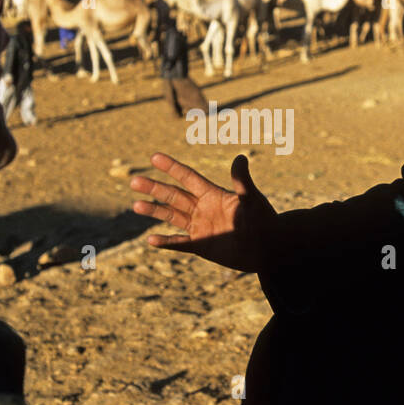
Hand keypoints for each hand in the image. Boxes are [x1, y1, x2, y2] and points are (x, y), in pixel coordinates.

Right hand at [130, 152, 275, 272]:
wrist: (269, 248)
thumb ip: (243, 180)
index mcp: (213, 194)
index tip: (154, 157)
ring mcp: (201, 227)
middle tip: (134, 181)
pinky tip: (150, 239)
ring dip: (154, 211)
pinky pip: (180, 244)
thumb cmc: (264, 220)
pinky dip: (166, 242)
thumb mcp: (252, 198)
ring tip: (136, 205)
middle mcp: (203, 209)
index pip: (188, 178)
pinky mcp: (202, 246)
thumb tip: (241, 157)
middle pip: (174, 195)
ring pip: (172, 216)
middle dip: (154, 188)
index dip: (172, 168)